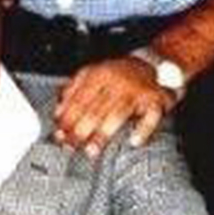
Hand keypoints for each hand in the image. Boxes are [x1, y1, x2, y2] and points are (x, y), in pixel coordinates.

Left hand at [54, 58, 174, 156]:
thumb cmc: (119, 74)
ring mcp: (137, 90)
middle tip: (71, 147)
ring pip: (118, 113)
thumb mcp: (93, 74)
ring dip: (103, 133)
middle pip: (95, 108)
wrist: (154, 63)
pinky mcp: (156, 100)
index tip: (59, 135)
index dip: (67, 119)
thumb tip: (57, 112)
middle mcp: (117, 81)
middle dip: (80, 130)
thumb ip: (73, 90)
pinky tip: (134, 142)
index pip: (78, 99)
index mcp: (99, 74)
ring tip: (91, 150)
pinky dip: (143, 130)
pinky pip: (151, 117)